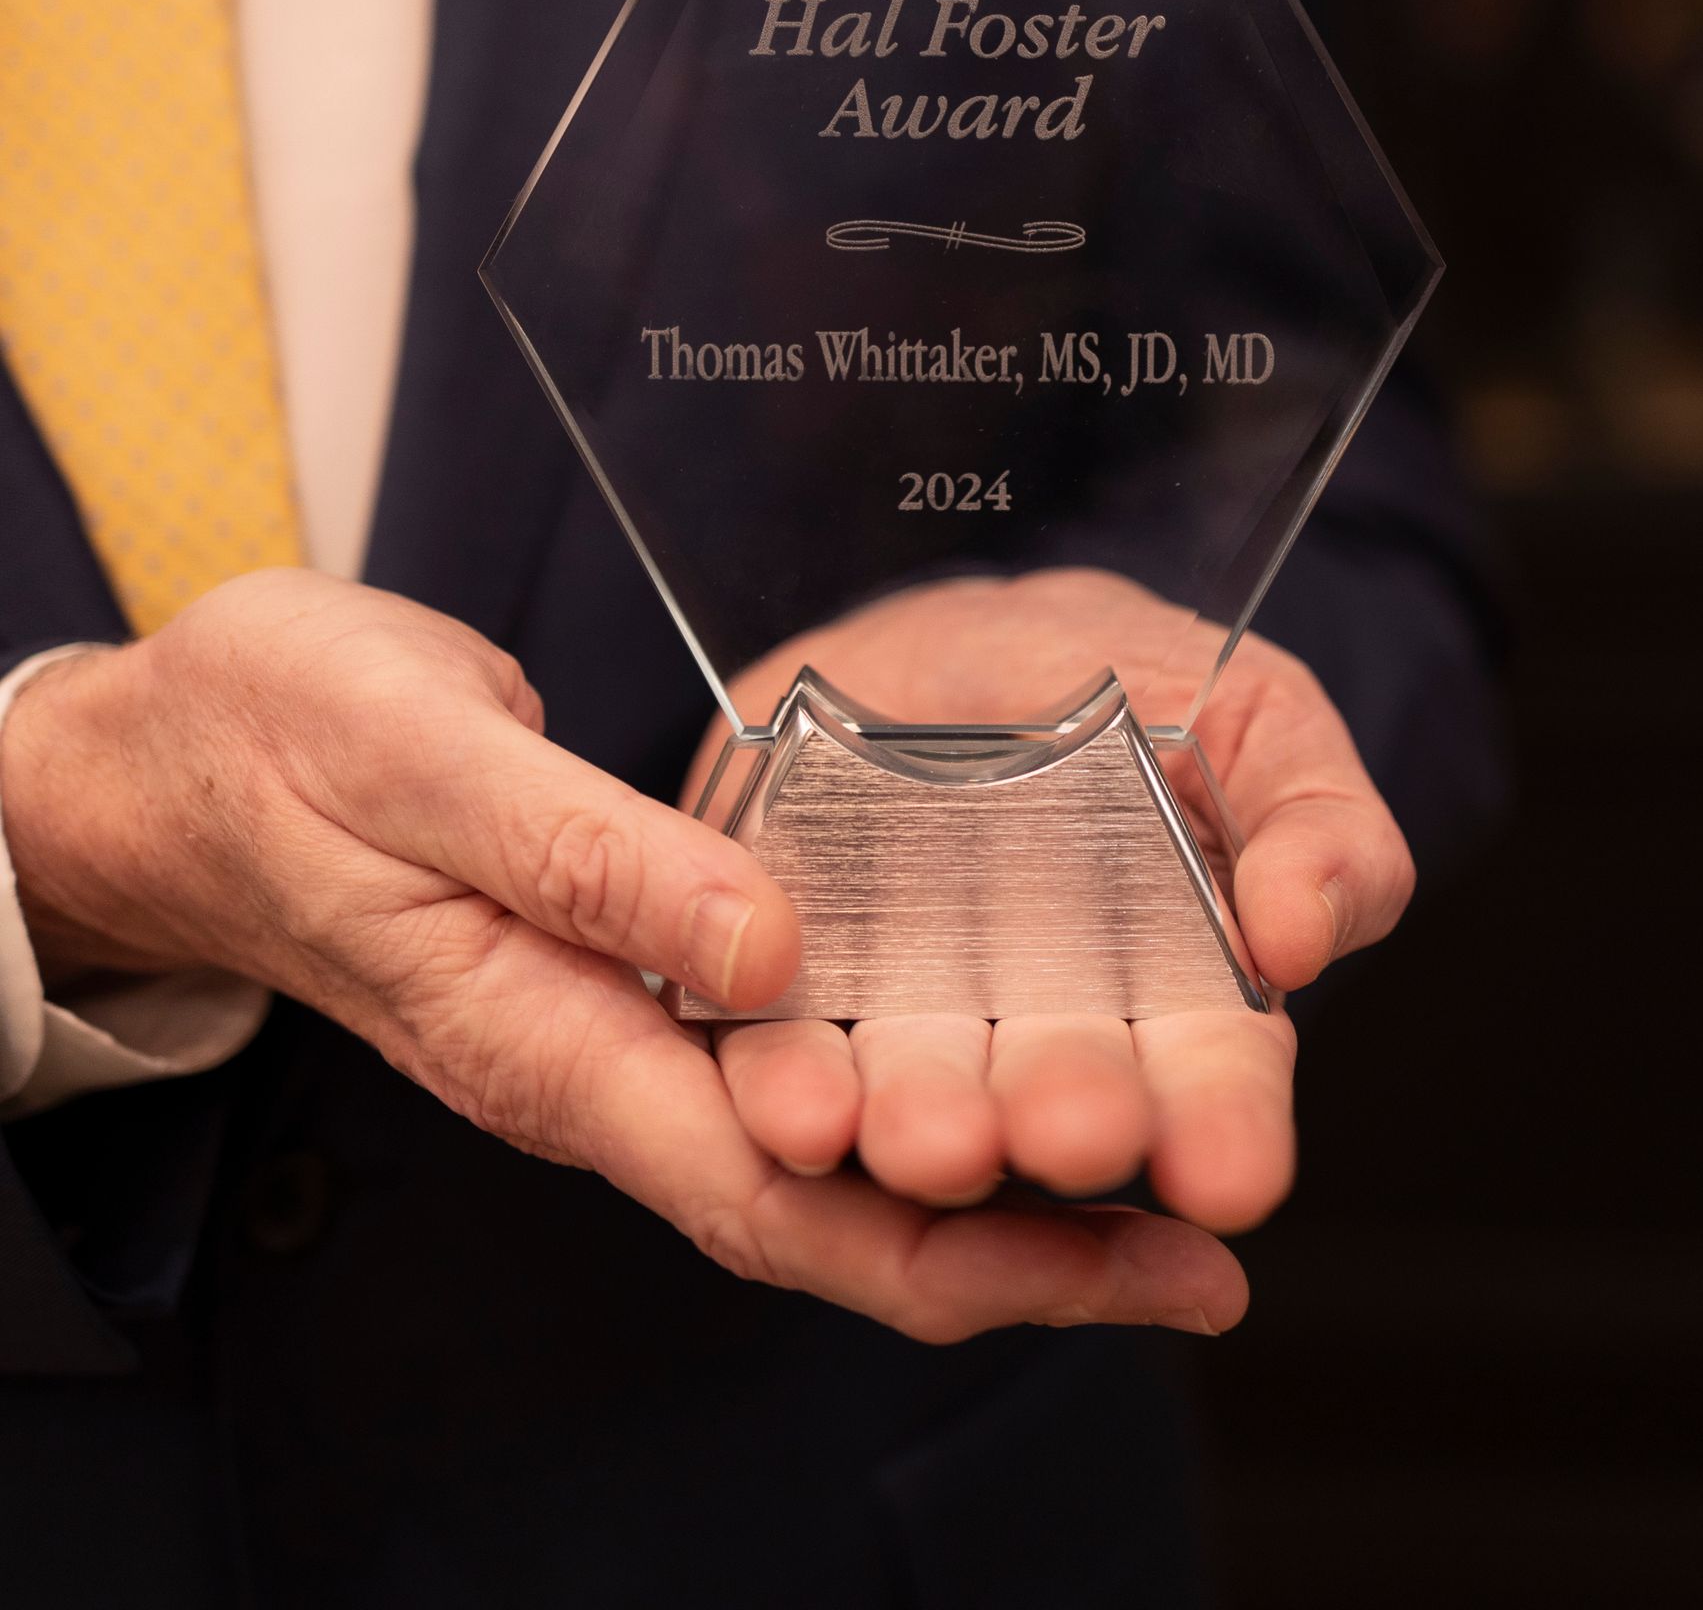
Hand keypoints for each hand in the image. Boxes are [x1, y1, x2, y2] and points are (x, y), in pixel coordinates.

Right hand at [0, 570, 1244, 1339]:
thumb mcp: (425, 762)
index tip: (1138, 1263)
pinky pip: (796, 1061)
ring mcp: (624, 1029)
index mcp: (553, 1044)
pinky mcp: (641, 967)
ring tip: (1155, 1156)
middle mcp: (606, 1068)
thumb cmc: (289, 743)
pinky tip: (997, 1039)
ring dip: (985, 1171)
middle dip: (1023, 1243)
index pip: (784, 1203)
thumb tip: (767, 956)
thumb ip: (589, 861)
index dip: (971, 1251)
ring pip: (828, 1153)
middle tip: (1206, 1242)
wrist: (191, 751)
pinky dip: (908, 1071)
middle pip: (836, 1211)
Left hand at [705, 570, 1414, 1238]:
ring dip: (916, 1126)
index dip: (1223, 1127)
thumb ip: (1320, 822)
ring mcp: (910, 1018)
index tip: (1230, 1175)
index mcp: (1181, 996)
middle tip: (1060, 1133)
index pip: (1212, 1083)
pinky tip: (792, 1105)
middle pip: (1056, 1103)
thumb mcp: (1256, 714)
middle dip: (1060, 1122)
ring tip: (918, 1138)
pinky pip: (782, 1049)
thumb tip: (1304, 938)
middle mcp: (1041, 1036)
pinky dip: (786, 1085)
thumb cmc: (1130, 680)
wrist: (952, 631)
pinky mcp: (786, 987)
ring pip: (914, 1098)